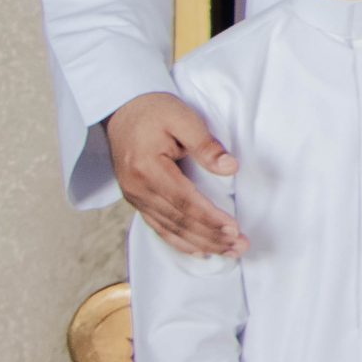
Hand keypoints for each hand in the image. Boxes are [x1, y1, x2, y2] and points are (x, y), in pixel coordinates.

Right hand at [109, 92, 242, 255]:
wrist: (121, 110)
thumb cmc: (154, 110)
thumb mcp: (183, 118)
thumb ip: (206, 144)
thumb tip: (230, 167)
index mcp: (147, 169)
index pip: (183, 201)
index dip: (209, 218)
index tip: (233, 229)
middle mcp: (137, 188)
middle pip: (177, 220)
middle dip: (210, 237)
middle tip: (239, 246)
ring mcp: (134, 197)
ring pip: (169, 229)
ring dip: (200, 244)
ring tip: (228, 252)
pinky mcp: (137, 199)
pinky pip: (158, 227)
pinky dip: (179, 242)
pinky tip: (199, 251)